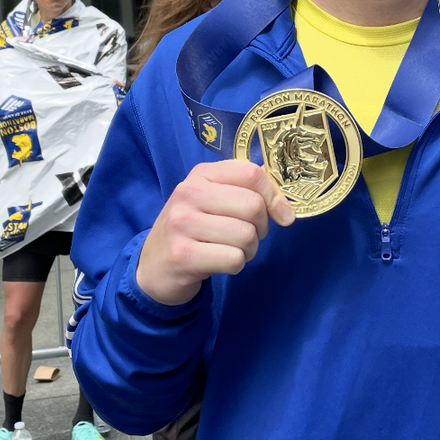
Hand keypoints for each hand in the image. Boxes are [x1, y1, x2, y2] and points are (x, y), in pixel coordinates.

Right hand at [136, 159, 294, 305]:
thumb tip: (285, 201)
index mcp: (201, 174)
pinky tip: (220, 263)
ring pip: (246, 235)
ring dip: (249, 250)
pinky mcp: (182, 255)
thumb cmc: (192, 230)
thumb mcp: (213, 200)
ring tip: (231, 250)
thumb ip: (246, 191)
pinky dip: (235, 265)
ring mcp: (182, 224)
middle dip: (261, 228)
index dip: (275, 196)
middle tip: (248, 237)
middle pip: (253, 206)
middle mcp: (189, 193)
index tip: (282, 215)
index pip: (252, 174)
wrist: (153, 266)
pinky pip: (234, 259)